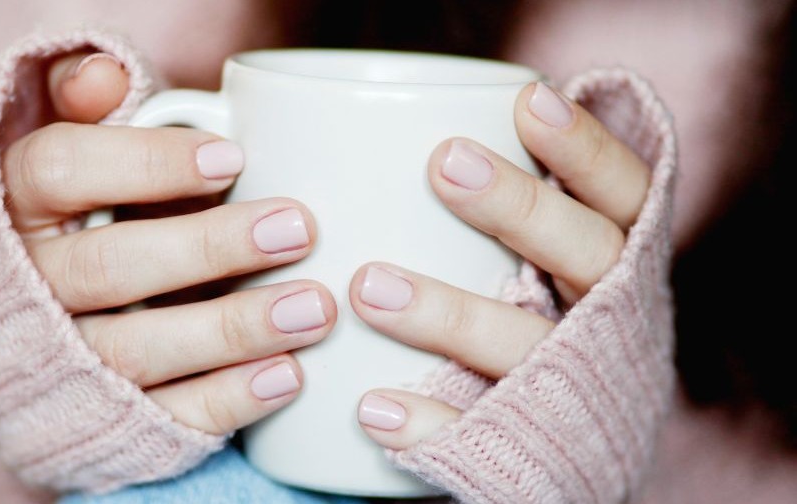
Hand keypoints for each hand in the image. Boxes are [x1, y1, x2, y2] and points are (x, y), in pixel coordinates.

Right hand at [2, 52, 335, 435]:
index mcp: (15, 207)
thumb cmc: (87, 219)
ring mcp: (57, 364)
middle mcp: (24, 288)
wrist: (39, 339)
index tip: (234, 159)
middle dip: (206, 249)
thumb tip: (105, 73)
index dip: (145, 164)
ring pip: (134, 351)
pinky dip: (227, 399)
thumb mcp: (79, 153)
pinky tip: (288, 375)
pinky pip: (160, 418)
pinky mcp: (98, 422)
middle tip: (297, 229)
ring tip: (314, 309)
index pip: (58, 171)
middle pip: (105, 267)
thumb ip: (85, 102)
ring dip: (231, 330)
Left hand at [351, 82, 650, 447]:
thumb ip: (521, 208)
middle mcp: (613, 322)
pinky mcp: (540, 453)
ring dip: (449, 315)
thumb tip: (426, 123)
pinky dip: (431, 423)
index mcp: (623, 265)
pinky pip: (484, 438)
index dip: (587, 151)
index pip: (624, 195)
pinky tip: (372, 408)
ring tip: (367, 287)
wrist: (580, 453)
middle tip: (444, 165)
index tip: (528, 102)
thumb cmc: (545, 324)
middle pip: (588, 256)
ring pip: (525, 346)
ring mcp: (576, 389)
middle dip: (522, 209)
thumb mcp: (555, 263)